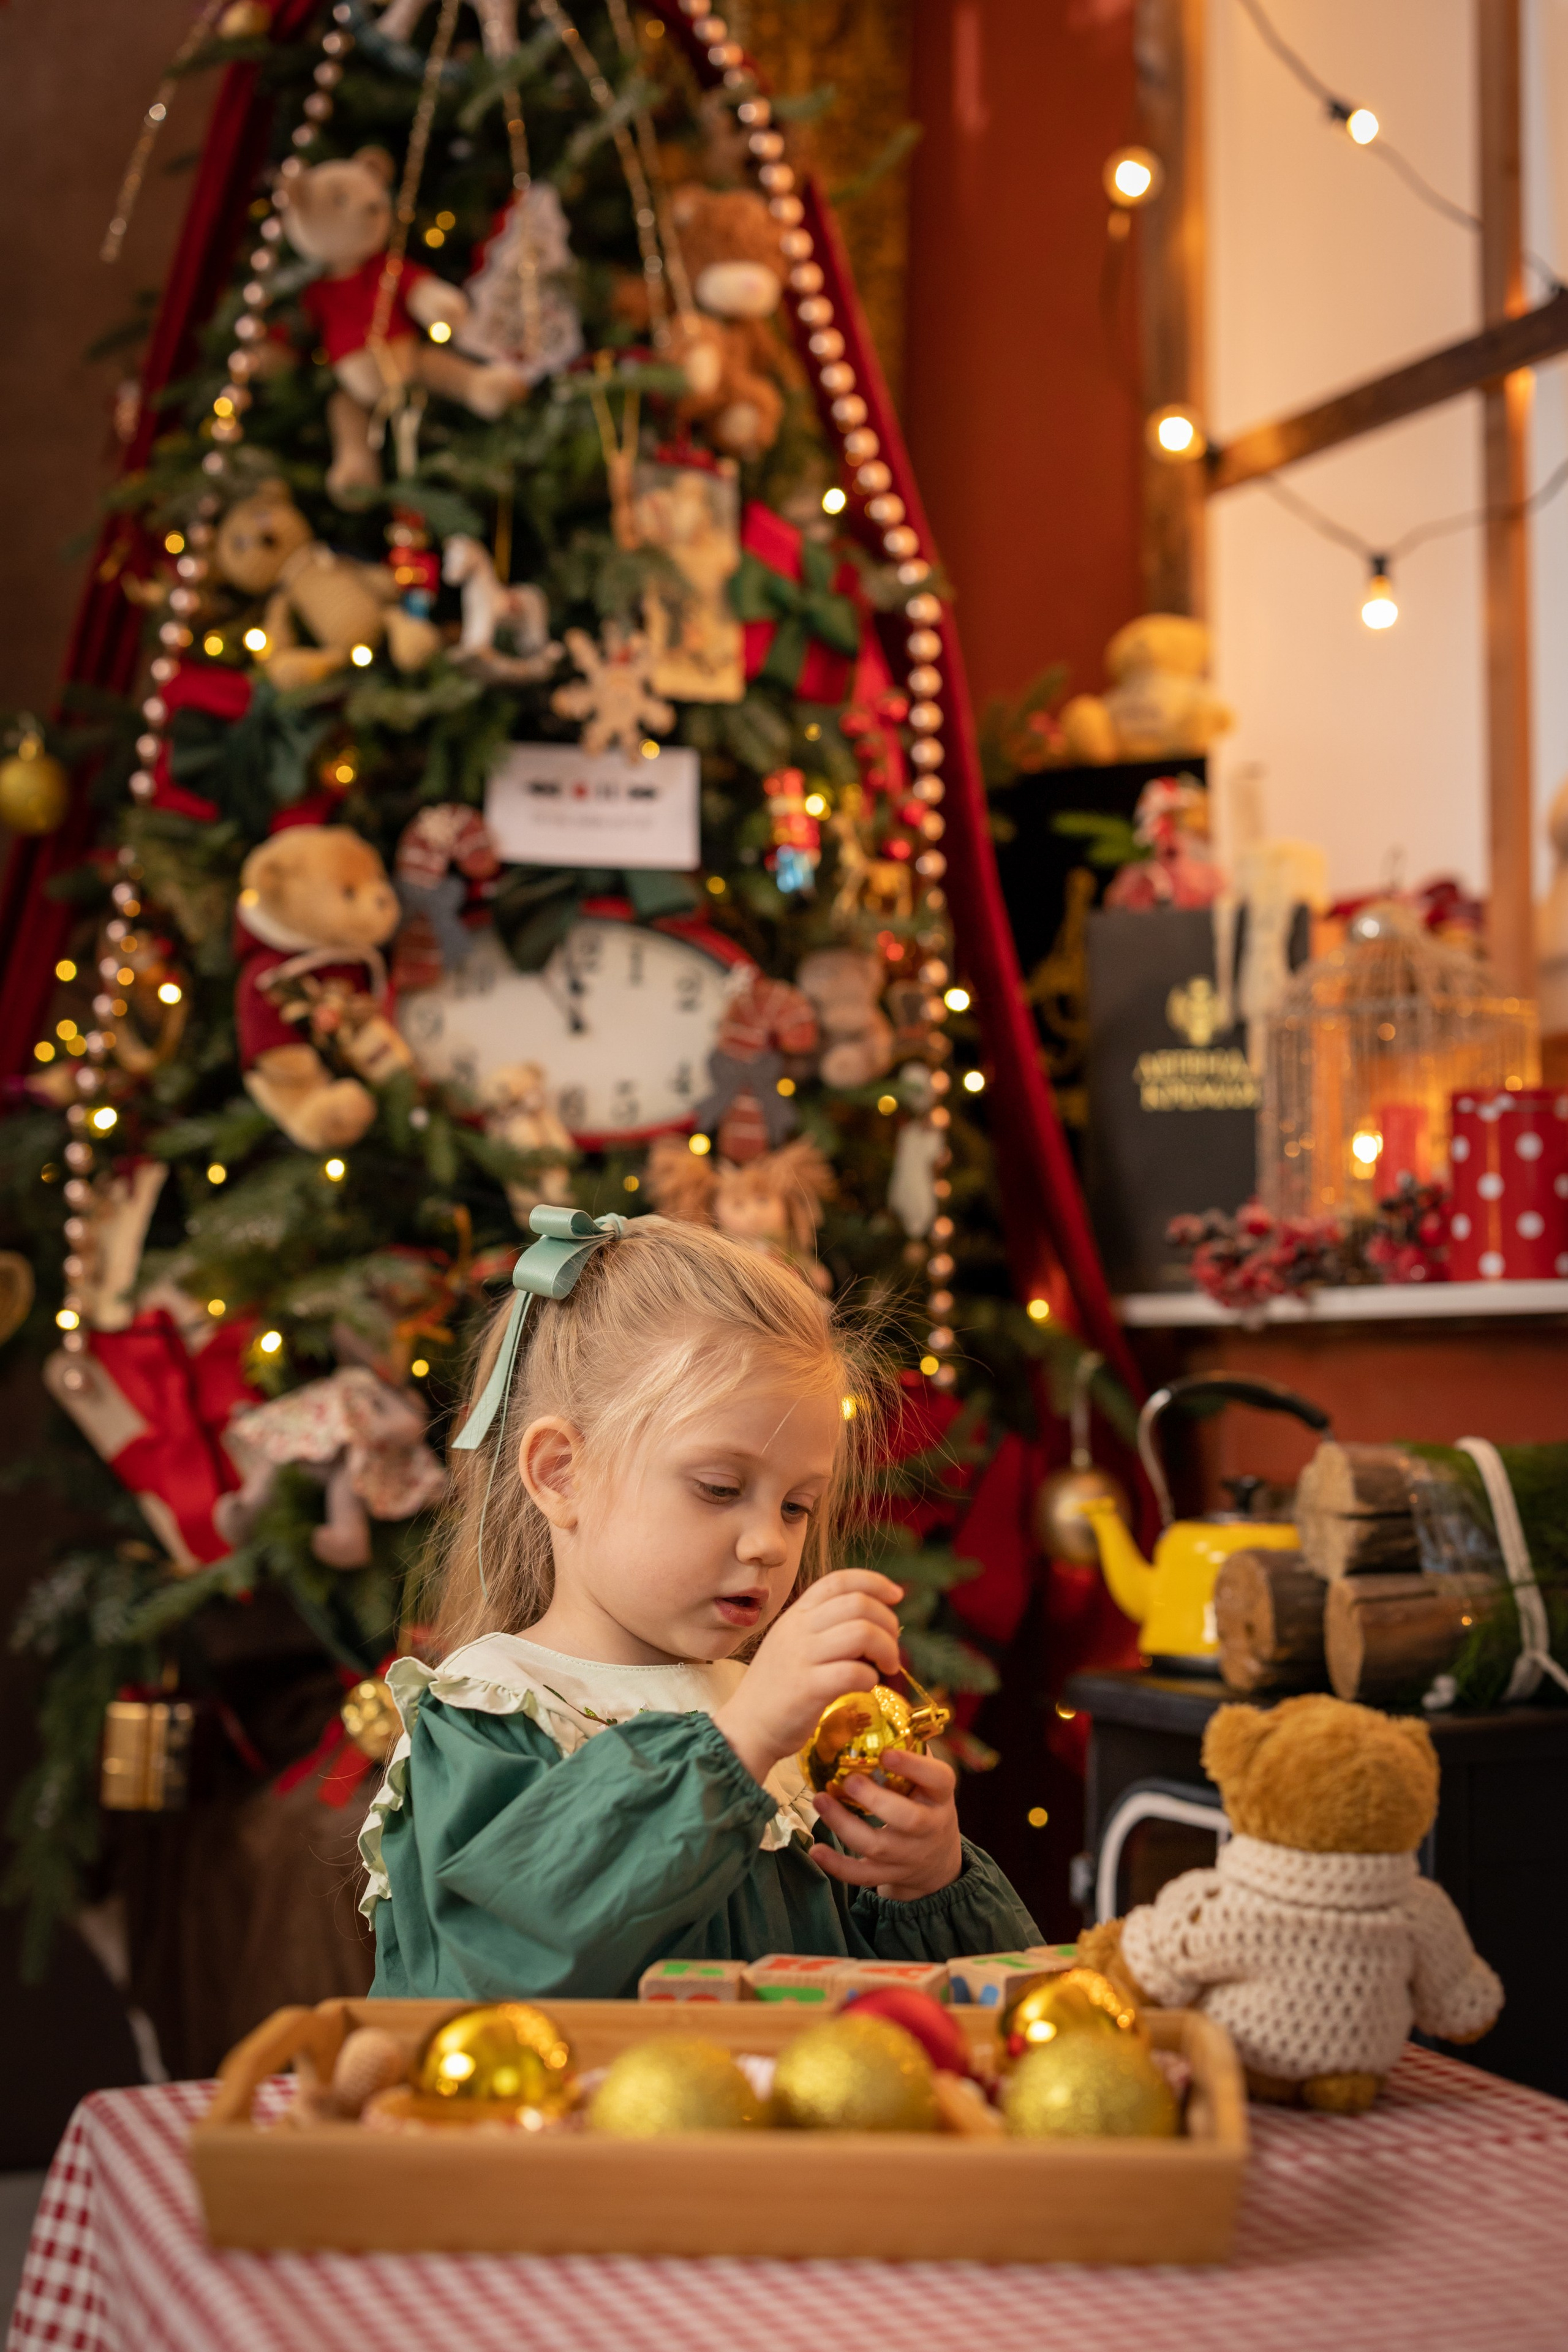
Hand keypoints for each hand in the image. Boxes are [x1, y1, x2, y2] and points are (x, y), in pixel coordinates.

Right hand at [711, 1568, 902, 1787]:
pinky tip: (867, 1686)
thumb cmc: (777, 1688)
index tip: (896, 1595)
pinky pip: (854, 1672)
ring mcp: (801, 1657)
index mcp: (796, 1614)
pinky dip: (871, 1678)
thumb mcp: (793, 1644)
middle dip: (888, 1622)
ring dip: (886, 1649)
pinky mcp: (807, 1689)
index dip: (874, 1582)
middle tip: (892, 1648)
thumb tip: (873, 1620)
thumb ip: (823, 1627)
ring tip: (886, 1668)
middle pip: (858, 1604)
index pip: (839, 1581)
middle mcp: (798, 1629)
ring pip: (861, 1633)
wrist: (746, 1728)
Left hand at [811, 1745, 962, 1902]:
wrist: (938, 1860)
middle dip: (876, 1800)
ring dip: (844, 1825)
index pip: (938, 1779)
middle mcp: (930, 1827)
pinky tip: (816, 1849)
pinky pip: (863, 1875)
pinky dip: (837, 1866)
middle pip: (907, 1819)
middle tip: (848, 1781)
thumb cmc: (924, 1803)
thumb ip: (909, 1750)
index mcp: (941, 1796)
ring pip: (878, 1846)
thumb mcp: (928, 1780)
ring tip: (820, 1800)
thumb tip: (871, 1699)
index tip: (886, 1753)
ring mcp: (909, 1855)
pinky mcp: (889, 1874)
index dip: (914, 1767)